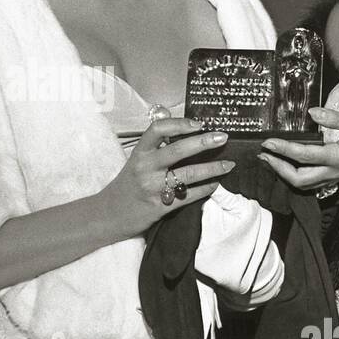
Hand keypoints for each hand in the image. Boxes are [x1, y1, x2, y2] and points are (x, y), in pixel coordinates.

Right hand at [98, 117, 234, 236]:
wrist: (110, 215)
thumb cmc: (128, 185)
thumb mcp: (136, 161)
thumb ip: (156, 148)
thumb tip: (186, 132)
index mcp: (139, 153)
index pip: (158, 129)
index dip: (180, 124)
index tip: (198, 124)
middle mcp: (145, 167)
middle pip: (178, 150)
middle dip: (204, 142)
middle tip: (222, 138)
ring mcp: (153, 187)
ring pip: (188, 174)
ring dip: (212, 169)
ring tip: (228, 165)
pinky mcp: (160, 206)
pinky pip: (189, 195)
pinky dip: (205, 189)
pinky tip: (215, 184)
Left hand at [257, 106, 338, 191]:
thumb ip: (335, 118)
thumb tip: (312, 112)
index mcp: (337, 157)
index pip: (303, 155)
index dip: (282, 149)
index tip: (267, 142)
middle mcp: (333, 171)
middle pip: (298, 179)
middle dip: (277, 168)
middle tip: (264, 155)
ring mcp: (334, 177)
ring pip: (303, 184)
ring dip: (284, 174)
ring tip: (271, 161)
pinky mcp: (335, 177)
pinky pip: (311, 183)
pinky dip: (295, 177)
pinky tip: (288, 166)